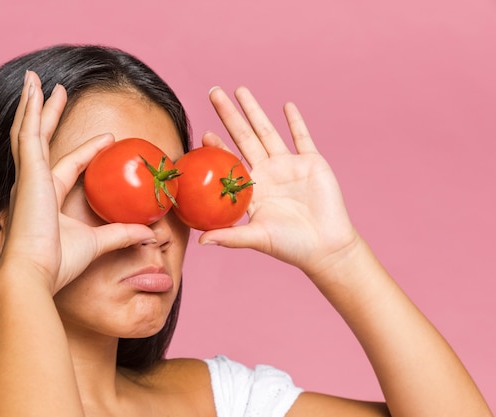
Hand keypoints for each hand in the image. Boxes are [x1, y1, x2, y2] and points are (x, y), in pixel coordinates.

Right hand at [0, 71, 155, 293]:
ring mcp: (28, 176)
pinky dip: (31, 109)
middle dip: (47, 115)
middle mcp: (33, 184)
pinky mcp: (28, 172)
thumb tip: (151, 234)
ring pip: (29, 130)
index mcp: (46, 198)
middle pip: (40, 140)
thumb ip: (123, 234)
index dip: (87, 151)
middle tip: (53, 91)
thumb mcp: (99, 243)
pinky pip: (29, 133)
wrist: (34, 275)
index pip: (69, 167)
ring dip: (34, 104)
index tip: (108, 139)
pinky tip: (35, 89)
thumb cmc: (59, 264)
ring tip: (36, 79)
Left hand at [199, 86, 358, 275]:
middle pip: (244, 137)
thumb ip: (230, 236)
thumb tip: (200, 242)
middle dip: (229, 115)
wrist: (326, 247)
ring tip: (240, 90)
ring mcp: (288, 166)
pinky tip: (286, 106)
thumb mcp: (258, 238)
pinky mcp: (312, 163)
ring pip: (268, 131)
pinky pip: (302, 138)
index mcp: (252, 189)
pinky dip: (295, 122)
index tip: (203, 133)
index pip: (230, 161)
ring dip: (255, 111)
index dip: (217, 147)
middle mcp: (267, 173)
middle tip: (214, 93)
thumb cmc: (291, 246)